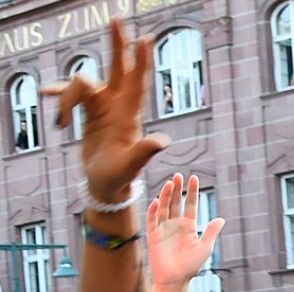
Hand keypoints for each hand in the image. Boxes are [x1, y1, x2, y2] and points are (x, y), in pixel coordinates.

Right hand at [44, 20, 168, 202]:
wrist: (106, 186)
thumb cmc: (119, 178)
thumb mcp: (130, 166)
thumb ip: (143, 152)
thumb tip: (162, 141)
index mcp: (129, 115)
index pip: (136, 82)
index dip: (140, 61)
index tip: (143, 38)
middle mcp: (117, 106)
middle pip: (117, 68)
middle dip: (118, 45)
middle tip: (117, 19)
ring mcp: (102, 107)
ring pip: (82, 84)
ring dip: (66, 100)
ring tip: (60, 126)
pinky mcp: (88, 112)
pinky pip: (70, 95)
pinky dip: (59, 95)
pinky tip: (45, 94)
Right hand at [147, 173, 224, 285]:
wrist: (176, 280)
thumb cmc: (191, 266)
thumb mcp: (204, 247)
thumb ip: (211, 232)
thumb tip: (221, 219)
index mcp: (188, 226)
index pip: (190, 204)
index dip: (192, 191)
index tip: (194, 178)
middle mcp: (175, 224)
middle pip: (176, 202)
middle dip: (177, 189)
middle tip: (179, 175)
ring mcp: (163, 228)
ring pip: (164, 207)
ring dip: (166, 195)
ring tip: (170, 183)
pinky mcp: (153, 235)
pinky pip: (153, 220)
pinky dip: (154, 211)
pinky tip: (157, 201)